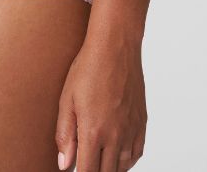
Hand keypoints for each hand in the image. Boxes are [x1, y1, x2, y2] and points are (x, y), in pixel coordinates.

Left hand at [55, 32, 146, 170]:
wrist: (116, 47)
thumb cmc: (88, 68)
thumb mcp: (67, 100)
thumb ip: (65, 135)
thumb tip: (64, 164)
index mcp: (94, 131)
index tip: (75, 170)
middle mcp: (116, 135)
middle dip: (93, 171)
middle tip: (84, 162)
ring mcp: (131, 130)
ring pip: (122, 167)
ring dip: (109, 168)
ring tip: (97, 159)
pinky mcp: (141, 123)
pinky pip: (136, 154)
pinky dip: (125, 160)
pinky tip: (115, 154)